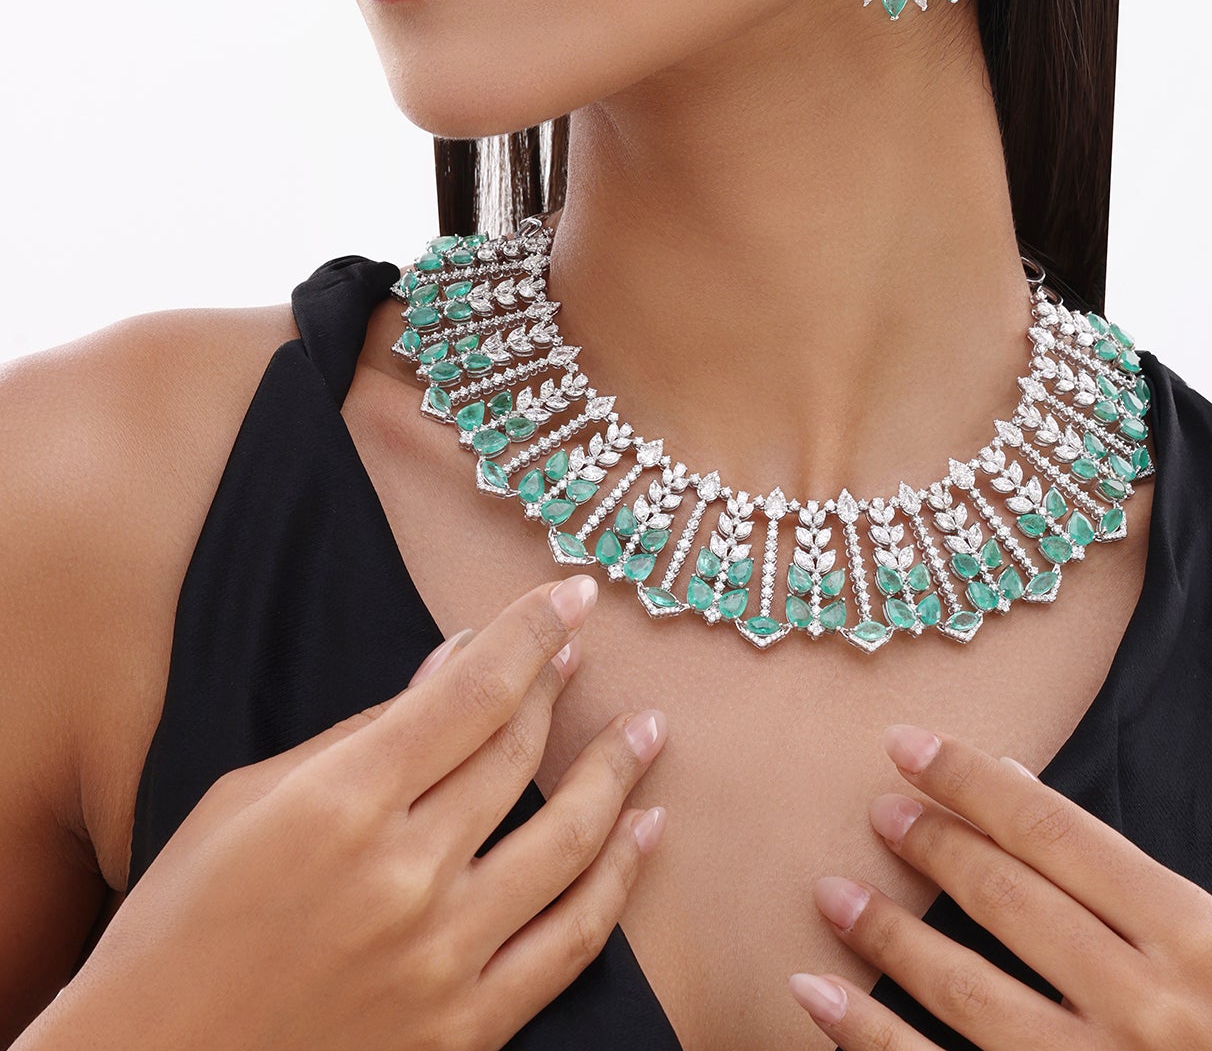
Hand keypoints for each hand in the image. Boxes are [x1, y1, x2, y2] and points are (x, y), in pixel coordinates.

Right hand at [40, 575, 668, 1050]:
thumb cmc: (177, 927)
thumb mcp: (244, 801)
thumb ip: (359, 732)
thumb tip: (453, 663)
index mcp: (343, 804)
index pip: (473, 689)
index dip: (531, 632)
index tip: (571, 592)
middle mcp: (405, 876)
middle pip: (518, 753)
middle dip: (558, 687)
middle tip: (581, 652)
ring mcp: (442, 959)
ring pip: (568, 840)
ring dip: (617, 774)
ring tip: (645, 730)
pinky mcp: (463, 1031)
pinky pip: (571, 943)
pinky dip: (619, 880)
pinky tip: (644, 831)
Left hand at [788, 726, 1211, 1048]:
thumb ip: (1134, 888)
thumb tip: (1017, 794)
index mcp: (1199, 936)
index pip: (1058, 830)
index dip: (972, 781)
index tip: (909, 744)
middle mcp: (1149, 1003)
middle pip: (1009, 898)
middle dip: (931, 843)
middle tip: (875, 809)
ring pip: (967, 990)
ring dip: (888, 937)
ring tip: (833, 892)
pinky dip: (869, 1036)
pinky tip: (818, 999)